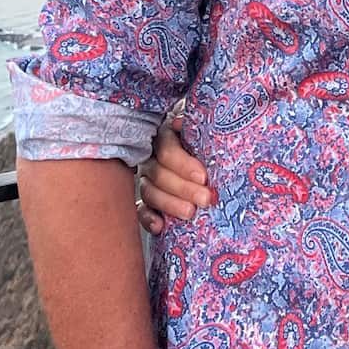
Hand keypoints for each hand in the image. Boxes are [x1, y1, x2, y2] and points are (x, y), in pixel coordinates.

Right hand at [136, 116, 214, 233]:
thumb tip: (180, 122)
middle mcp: (152, 158)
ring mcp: (147, 180)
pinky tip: (160, 226)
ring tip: (191, 213)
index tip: (203, 177)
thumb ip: (196, 124)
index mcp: (165, 136)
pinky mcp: (147, 201)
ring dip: (170, 204)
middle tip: (205, 198)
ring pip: (150, 192)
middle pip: (159, 174)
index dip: (183, 164)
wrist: (206, 152)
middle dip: (184, 188)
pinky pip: (141, 210)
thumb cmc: (207, 138)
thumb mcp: (204, 127)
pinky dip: (149, 219)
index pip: (167, 150)